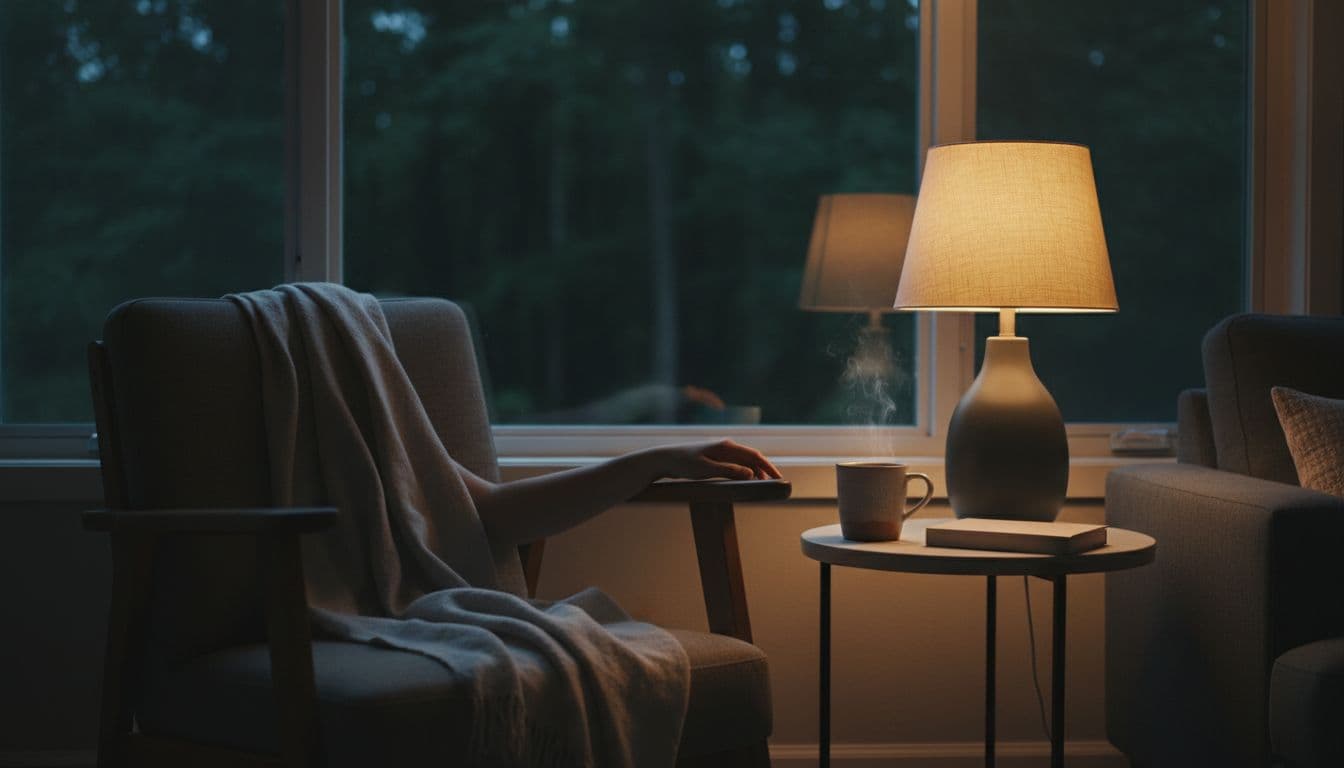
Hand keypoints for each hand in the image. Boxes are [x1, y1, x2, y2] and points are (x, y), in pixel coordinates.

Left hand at [649, 439, 782, 480]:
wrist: (665, 459)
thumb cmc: (683, 463)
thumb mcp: (706, 469)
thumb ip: (729, 471)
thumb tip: (751, 473)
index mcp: (726, 446)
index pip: (754, 455)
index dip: (768, 467)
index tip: (778, 478)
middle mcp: (726, 446)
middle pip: (752, 457)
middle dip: (765, 469)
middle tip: (775, 483)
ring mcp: (720, 452)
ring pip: (744, 461)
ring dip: (755, 471)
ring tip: (764, 483)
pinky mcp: (715, 458)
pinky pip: (736, 464)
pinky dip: (745, 472)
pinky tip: (747, 480)